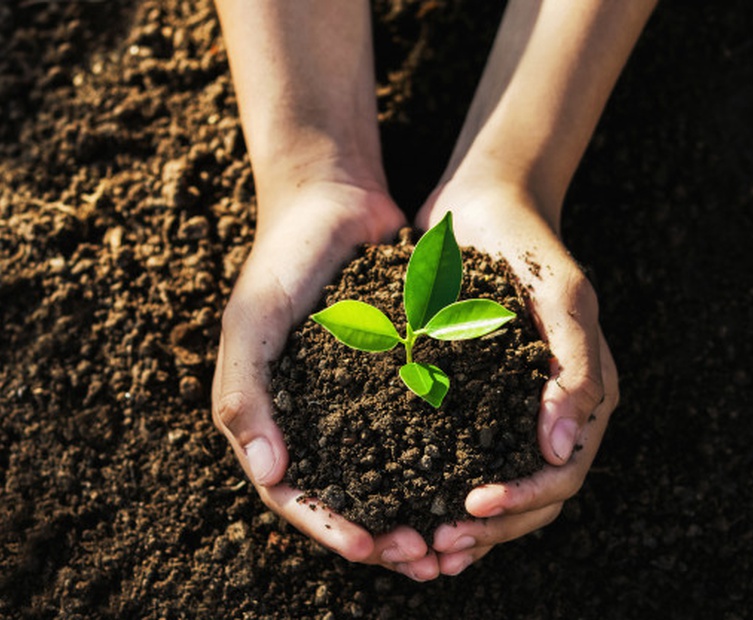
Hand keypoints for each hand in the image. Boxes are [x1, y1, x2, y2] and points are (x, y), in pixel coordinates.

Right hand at [211, 180, 442, 578]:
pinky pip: (422, 427)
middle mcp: (317, 419)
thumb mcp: (252, 321)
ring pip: (390, 474)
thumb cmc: (282, 260)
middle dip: (384, 533)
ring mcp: (360, 401)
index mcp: (273, 418)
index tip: (372, 547)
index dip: (330, 526)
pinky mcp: (400, 378)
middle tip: (428, 554)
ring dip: (418, 509)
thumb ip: (246, 393)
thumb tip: (271, 476)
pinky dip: (444, 458)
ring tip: (455, 534)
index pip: (296, 494)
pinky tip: (476, 475)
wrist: (332, 201)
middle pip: (348, 497)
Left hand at [416, 180, 618, 574]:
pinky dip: (441, 490)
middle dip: (489, 528)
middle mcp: (552, 411)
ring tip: (420, 548)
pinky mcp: (473, 399)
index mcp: (584, 395)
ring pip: (499, 489)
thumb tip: (562, 450)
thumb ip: (574, 369)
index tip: (470, 507)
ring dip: (466, 527)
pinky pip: (463, 459)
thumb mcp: (560, 297)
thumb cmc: (526, 247)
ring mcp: (512, 408)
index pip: (563, 474)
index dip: (523, 502)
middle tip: (435, 546)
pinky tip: (409, 508)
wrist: (482, 208)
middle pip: (532, 498)